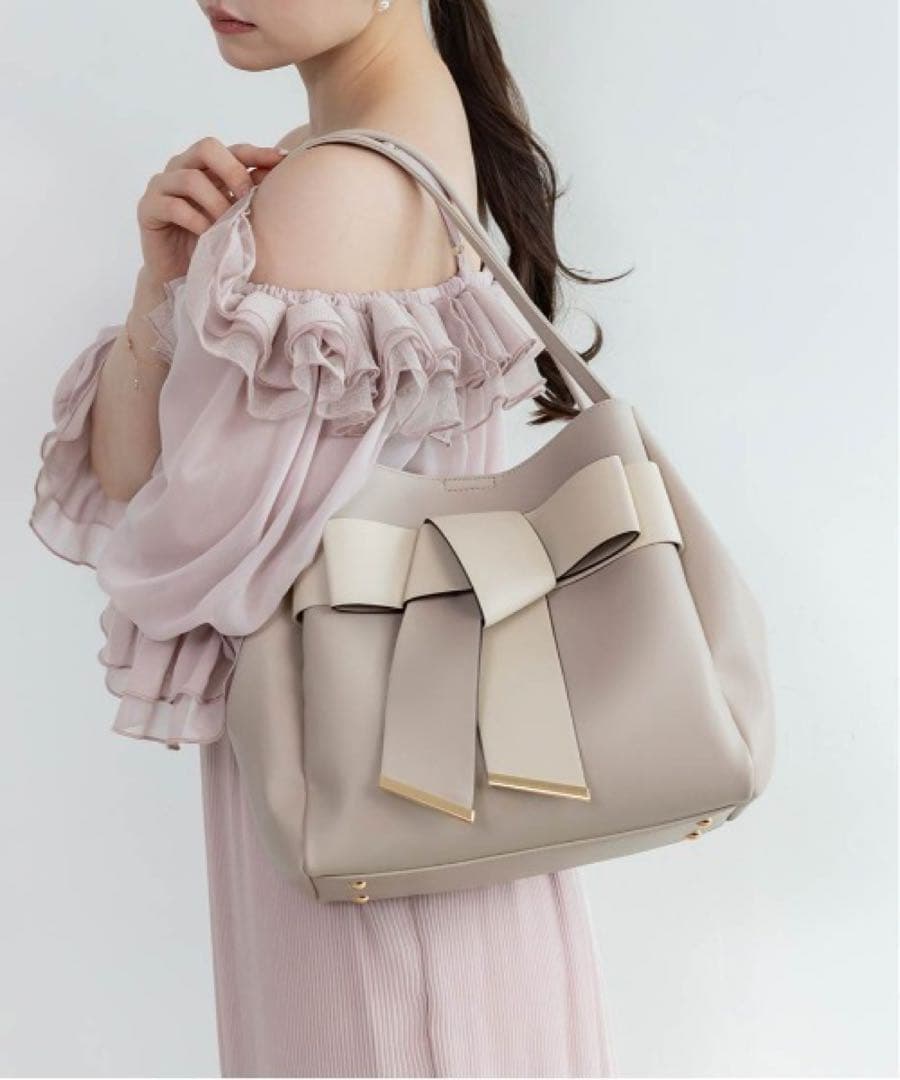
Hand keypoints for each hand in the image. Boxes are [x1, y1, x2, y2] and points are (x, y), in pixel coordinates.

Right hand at [136, 136, 286, 285]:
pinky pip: (174, 206)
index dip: (256, 153)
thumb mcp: (237, 218)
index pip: (233, 150)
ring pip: (191, 178)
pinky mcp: (148, 208)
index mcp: (207, 169)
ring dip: (216, 202)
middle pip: (207, 148)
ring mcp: (162, 186)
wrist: (182, 277)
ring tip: (227, 224)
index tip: (282, 161)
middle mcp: (182, 168)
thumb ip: (250, 196)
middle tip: (247, 197)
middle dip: (233, 171)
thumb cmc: (212, 245)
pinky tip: (208, 235)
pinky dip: (196, 221)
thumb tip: (278, 176)